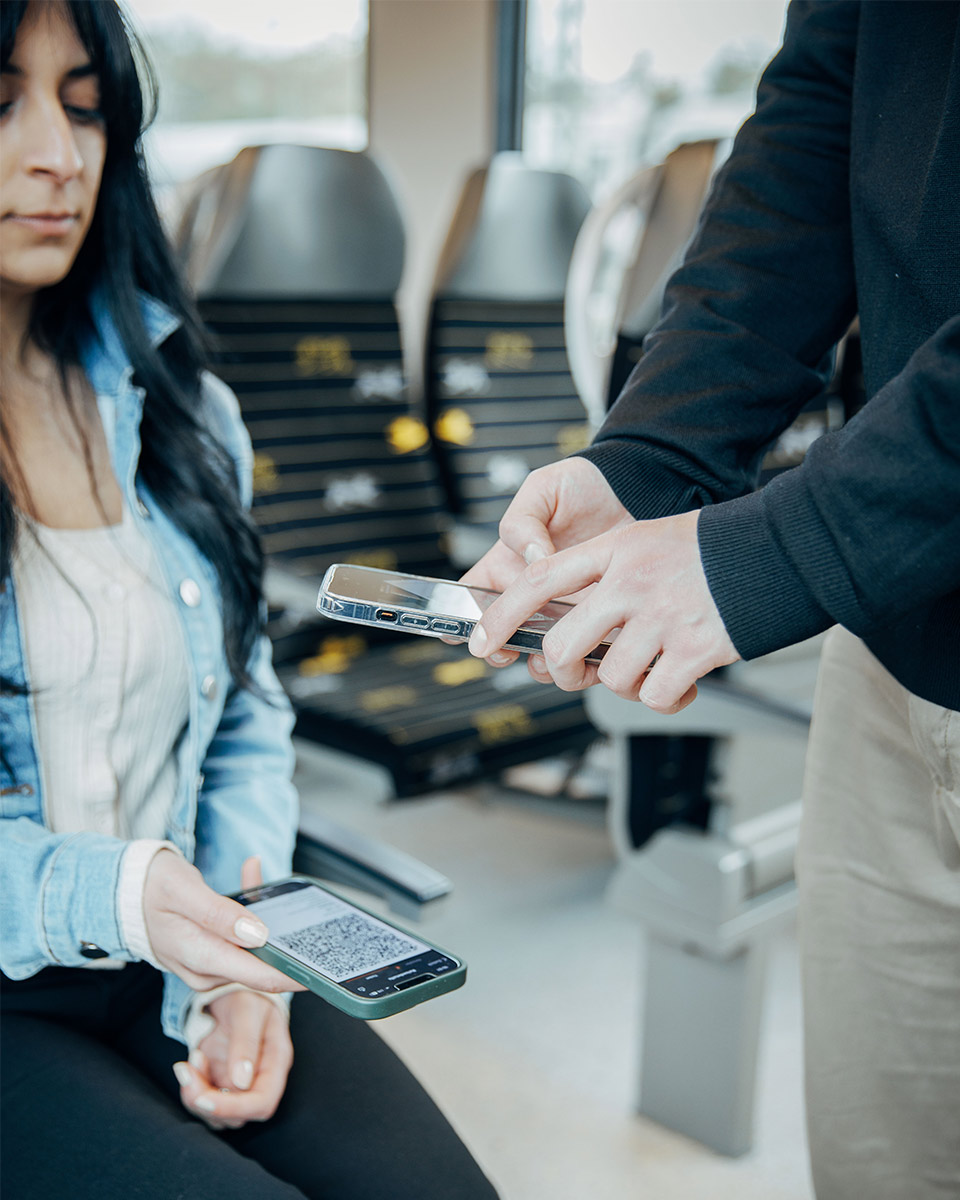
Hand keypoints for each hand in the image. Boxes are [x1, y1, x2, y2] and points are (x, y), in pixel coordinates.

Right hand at [143, 849, 306, 993]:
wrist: (123, 892)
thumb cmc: (152, 886)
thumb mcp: (184, 890)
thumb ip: (219, 914)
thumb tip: (257, 935)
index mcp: (198, 956)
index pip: (256, 976)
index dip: (292, 975)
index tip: (321, 969)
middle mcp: (203, 971)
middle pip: (258, 972)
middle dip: (287, 956)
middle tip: (315, 938)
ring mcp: (205, 968)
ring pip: (251, 960)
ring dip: (272, 939)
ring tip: (288, 912)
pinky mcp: (207, 960)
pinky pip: (241, 951)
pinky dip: (255, 930)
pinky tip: (261, 904)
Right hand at [460, 458, 632, 673]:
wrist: (634, 488)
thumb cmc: (580, 485)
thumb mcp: (542, 488)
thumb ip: (524, 522)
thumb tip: (532, 558)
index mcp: (508, 564)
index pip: (473, 597)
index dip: (464, 620)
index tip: (468, 635)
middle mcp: (534, 593)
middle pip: (506, 635)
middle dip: (503, 650)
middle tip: (507, 650)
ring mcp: (568, 607)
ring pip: (545, 650)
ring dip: (542, 660)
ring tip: (549, 656)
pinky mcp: (602, 614)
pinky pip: (590, 646)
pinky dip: (587, 656)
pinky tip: (589, 650)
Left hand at [467, 509, 739, 712]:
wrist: (781, 548)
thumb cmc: (715, 548)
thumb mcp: (650, 537)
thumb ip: (607, 570)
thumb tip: (566, 612)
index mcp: (616, 551)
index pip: (539, 581)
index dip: (502, 614)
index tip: (480, 641)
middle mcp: (632, 582)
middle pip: (562, 644)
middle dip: (563, 670)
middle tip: (578, 671)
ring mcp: (663, 616)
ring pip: (609, 677)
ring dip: (625, 683)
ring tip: (650, 665)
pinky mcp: (696, 648)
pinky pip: (654, 694)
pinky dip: (663, 697)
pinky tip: (680, 680)